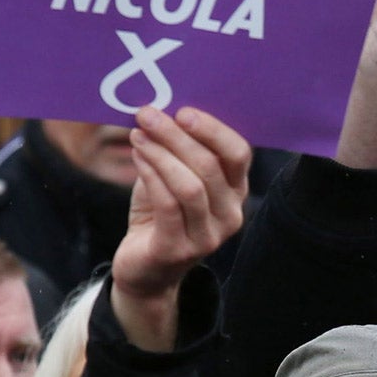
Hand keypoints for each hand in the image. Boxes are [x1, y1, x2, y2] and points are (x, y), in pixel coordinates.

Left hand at [110, 105, 250, 348]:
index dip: (213, 130)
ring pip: (190, 185)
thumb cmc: (159, 215)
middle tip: (148, 115)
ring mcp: (207, 237)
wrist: (144, 268)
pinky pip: (167, 205)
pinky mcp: (178, 250)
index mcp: (235, 192)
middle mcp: (230, 216)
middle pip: (211, 166)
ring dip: (160, 153)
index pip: (238, 154)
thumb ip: (177, 151)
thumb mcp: (173, 178)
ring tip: (137, 134)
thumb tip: (162, 108)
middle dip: (177, 136)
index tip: (182, 110)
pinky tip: (137, 157)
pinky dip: (150, 174)